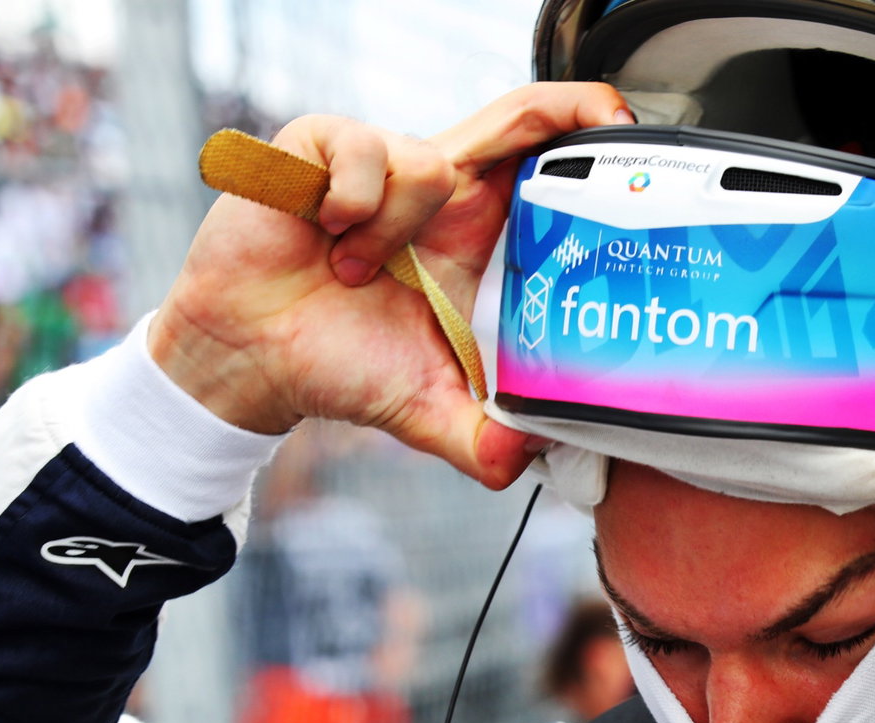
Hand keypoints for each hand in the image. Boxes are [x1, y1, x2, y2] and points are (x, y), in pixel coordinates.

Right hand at [149, 83, 631, 487]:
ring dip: (392, 233)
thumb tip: (531, 460)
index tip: (624, 141)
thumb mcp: (427, 410)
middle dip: (560, 112)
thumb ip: (483, 440)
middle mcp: (435, 187)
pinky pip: (362, 154)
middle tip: (599, 124)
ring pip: (429, 163)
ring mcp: (378, 160)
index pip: (538, 164)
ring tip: (357, 271)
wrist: (250, 360)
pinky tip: (325, 236)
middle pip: (517, 119)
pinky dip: (348, 206)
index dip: (583, 139)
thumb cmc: (340, 367)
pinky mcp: (319, 145)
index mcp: (469, 232)